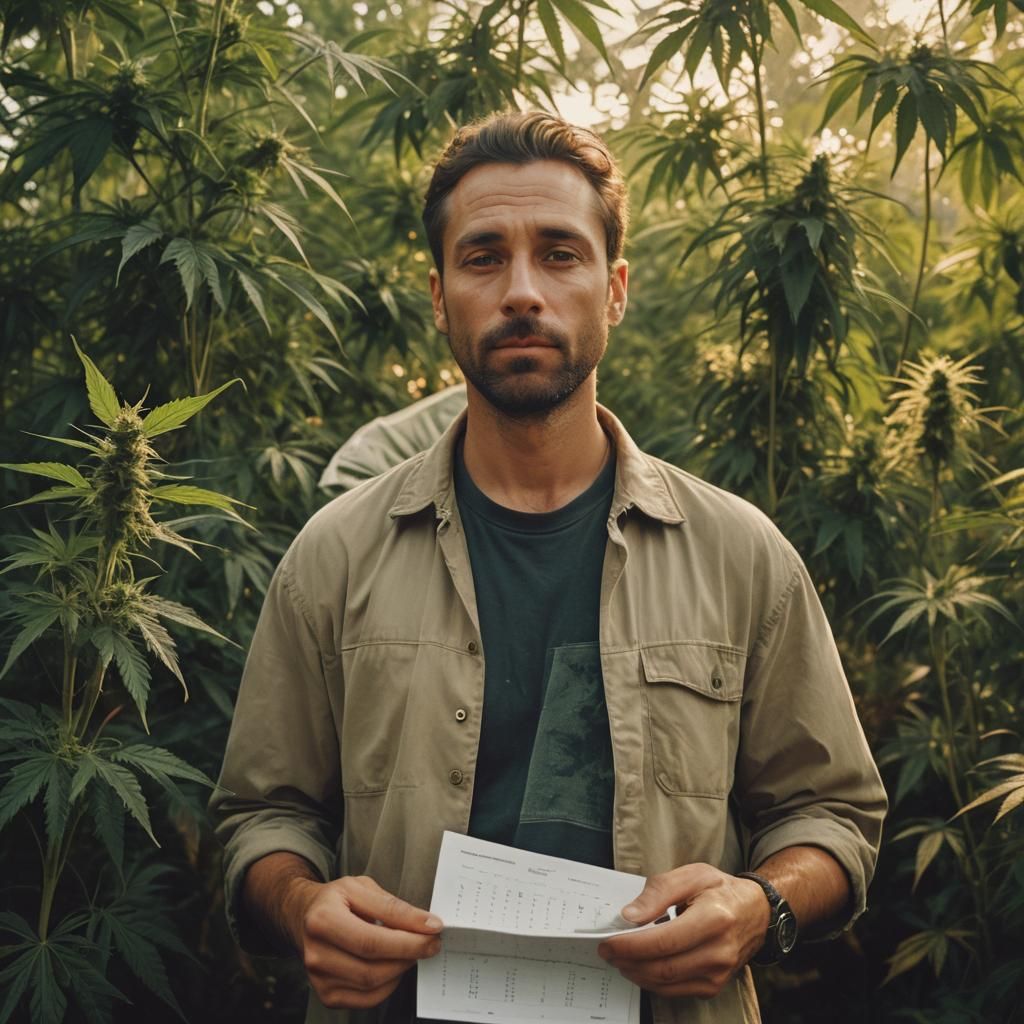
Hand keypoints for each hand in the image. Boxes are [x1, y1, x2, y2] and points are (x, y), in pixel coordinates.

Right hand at [285, 874, 443, 1009]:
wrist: (304, 915)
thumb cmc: (336, 899)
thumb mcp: (362, 888)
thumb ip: (394, 907)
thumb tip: (428, 924)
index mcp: (323, 920)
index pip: (372, 940)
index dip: (408, 940)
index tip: (434, 932)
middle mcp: (316, 953)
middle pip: (372, 968)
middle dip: (409, 956)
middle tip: (430, 943)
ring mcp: (319, 978)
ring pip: (372, 986)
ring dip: (401, 970)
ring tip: (411, 951)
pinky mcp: (326, 995)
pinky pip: (366, 1000)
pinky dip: (389, 985)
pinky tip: (394, 966)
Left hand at [597, 864, 768, 999]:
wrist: (756, 912)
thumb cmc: (721, 890)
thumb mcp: (692, 875)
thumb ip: (659, 891)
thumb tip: (630, 916)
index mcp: (714, 918)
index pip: (664, 941)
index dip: (631, 945)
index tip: (608, 942)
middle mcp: (719, 951)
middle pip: (663, 967)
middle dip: (628, 961)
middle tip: (607, 951)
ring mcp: (719, 973)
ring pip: (667, 983)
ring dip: (637, 974)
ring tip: (620, 958)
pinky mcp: (714, 985)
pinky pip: (676, 990)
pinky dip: (653, 981)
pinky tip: (641, 967)